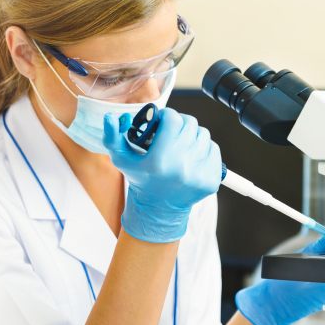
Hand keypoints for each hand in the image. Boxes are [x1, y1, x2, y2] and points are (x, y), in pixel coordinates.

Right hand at [103, 109, 221, 242]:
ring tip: (181, 145)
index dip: (167, 116)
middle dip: (180, 124)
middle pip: (190, 124)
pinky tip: (191, 156)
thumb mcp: (122, 159)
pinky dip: (204, 149)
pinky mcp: (212, 180)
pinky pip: (214, 150)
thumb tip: (109, 117)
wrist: (159, 208)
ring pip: (204, 135)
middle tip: (172, 132)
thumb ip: (112, 137)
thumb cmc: (141, 179)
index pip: (173, 119)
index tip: (162, 122)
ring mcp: (200, 175)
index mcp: (160, 160)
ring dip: (193, 136)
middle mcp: (182, 167)